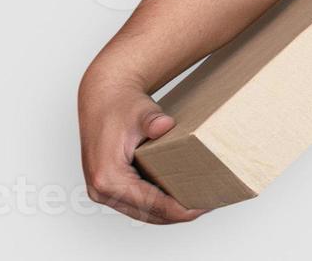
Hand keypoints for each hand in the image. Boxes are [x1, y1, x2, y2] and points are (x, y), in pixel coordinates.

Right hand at [78, 71, 209, 223]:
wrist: (103, 98)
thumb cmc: (121, 105)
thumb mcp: (140, 111)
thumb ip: (151, 121)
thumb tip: (164, 125)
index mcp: (108, 178)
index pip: (151, 205)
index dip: (180, 209)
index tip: (204, 206)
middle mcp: (102, 190)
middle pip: (149, 214)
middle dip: (180, 213)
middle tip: (210, 204)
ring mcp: (103, 191)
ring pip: (144, 212)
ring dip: (170, 211)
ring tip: (200, 202)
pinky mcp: (109, 187)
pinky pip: (138, 203)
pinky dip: (160, 203)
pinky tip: (181, 195)